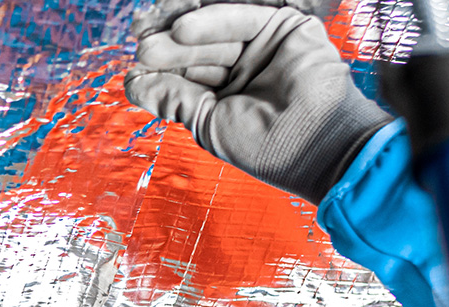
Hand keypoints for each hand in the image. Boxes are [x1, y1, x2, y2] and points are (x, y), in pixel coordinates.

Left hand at [124, 3, 389, 203]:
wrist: (316, 144)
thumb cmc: (264, 146)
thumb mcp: (207, 123)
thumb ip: (173, 99)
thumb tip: (132, 83)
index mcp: (223, 95)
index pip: (185, 75)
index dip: (159, 70)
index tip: (133, 68)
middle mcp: (241, 69)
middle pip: (196, 51)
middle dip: (166, 49)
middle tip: (140, 47)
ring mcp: (261, 47)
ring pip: (215, 34)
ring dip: (181, 37)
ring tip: (151, 45)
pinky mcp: (284, 27)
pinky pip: (243, 18)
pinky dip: (212, 22)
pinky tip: (182, 30)